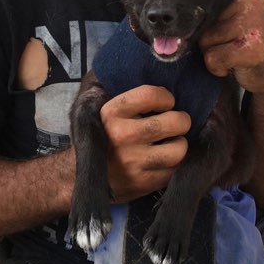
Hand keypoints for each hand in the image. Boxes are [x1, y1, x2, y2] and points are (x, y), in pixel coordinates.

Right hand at [100, 85, 189, 202]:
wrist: (84, 176)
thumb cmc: (105, 137)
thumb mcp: (109, 112)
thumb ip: (133, 99)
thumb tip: (167, 82)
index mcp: (112, 113)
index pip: (151, 95)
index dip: (166, 98)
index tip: (166, 103)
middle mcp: (122, 135)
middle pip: (175, 122)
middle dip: (180, 121)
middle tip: (175, 124)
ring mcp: (133, 161)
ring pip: (180, 148)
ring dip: (179, 145)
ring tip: (170, 143)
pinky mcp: (144, 182)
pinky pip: (175, 169)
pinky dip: (174, 164)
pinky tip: (163, 160)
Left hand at [199, 0, 263, 100]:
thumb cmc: (247, 40)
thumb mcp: (235, 14)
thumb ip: (213, 10)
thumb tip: (173, 27)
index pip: (206, 1)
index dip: (207, 20)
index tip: (225, 27)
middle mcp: (253, 0)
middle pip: (203, 20)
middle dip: (210, 38)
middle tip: (232, 42)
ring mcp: (253, 24)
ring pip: (205, 40)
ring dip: (213, 53)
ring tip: (234, 52)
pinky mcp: (251, 48)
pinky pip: (212, 58)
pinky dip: (217, 67)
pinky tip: (234, 64)